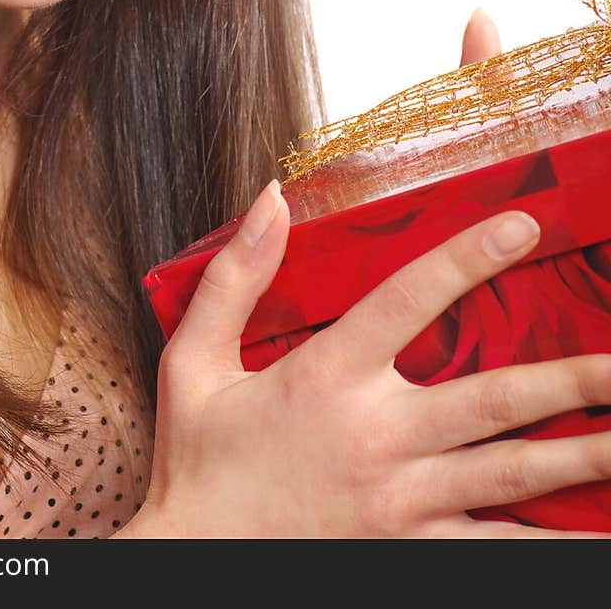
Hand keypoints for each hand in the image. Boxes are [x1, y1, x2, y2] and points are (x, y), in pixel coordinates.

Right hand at [118, 5, 610, 538]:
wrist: (192, 565)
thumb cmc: (197, 464)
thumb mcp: (193, 361)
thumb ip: (236, 277)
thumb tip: (272, 197)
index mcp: (329, 378)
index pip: (411, 299)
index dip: (469, 256)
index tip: (523, 226)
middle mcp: (378, 437)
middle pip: (494, 399)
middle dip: (571, 379)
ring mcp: (403, 503)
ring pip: (512, 473)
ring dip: (581, 455)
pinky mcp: (410, 553)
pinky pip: (496, 548)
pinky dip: (548, 540)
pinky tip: (593, 535)